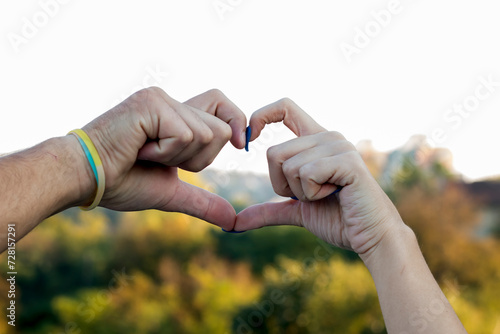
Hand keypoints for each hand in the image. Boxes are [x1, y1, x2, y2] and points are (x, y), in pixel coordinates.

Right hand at [79, 87, 246, 229]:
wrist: (86, 180)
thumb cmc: (122, 182)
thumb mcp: (170, 192)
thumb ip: (202, 202)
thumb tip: (233, 220)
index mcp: (176, 117)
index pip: (221, 104)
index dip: (237, 121)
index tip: (242, 145)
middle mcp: (171, 102)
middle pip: (222, 130)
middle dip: (199, 159)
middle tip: (160, 159)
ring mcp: (161, 100)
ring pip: (207, 134)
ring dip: (178, 157)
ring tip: (145, 153)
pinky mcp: (151, 104)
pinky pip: (185, 135)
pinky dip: (165, 153)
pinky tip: (138, 149)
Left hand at [234, 98, 404, 255]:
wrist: (371, 237)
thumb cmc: (338, 219)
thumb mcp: (296, 211)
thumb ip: (267, 211)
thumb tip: (233, 222)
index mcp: (316, 140)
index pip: (284, 107)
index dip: (261, 116)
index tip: (249, 137)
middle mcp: (327, 136)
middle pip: (274, 153)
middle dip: (283, 186)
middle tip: (312, 195)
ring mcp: (339, 146)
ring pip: (287, 166)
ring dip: (300, 192)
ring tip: (327, 195)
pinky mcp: (347, 161)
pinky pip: (306, 174)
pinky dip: (312, 194)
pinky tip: (336, 195)